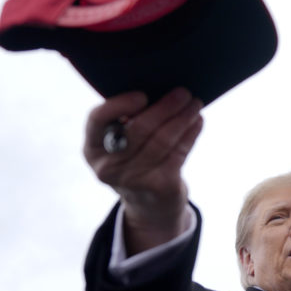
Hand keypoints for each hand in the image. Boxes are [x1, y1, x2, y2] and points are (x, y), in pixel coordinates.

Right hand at [84, 88, 203, 253]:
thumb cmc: (136, 157)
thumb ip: (130, 117)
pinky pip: (178, 153)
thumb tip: (161, 86)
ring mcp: (132, 179)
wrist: (149, 203)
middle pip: (139, 129)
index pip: (97, 120)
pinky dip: (190, 134)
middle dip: (165, 107)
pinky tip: (197, 121)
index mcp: (93, 147)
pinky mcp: (158, 186)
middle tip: (183, 92)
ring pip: (162, 141)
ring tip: (195, 103)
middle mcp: (108, 166)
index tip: (142, 95)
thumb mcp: (122, 141)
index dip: (119, 106)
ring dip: (183, 118)